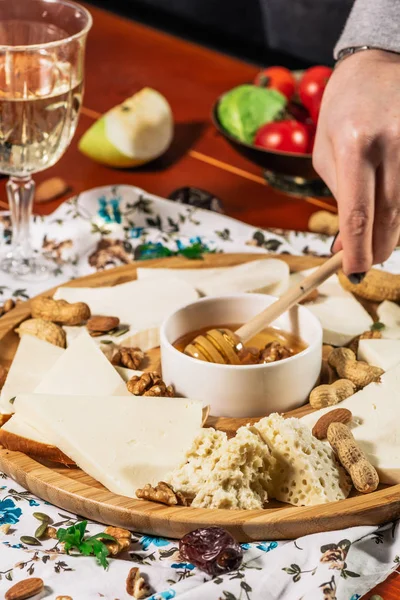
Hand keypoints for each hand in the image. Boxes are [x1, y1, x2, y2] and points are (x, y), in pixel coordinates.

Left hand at [313, 49, 399, 276]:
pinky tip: (392, 214)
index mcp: (354, 143)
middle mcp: (391, 142)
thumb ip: (337, 196)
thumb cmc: (344, 108)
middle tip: (368, 262)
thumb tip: (346, 242)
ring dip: (392, 232)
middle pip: (389, 216)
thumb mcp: (326, 150)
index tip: (354, 272)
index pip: (357, 212)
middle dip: (377, 248)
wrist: (380, 61)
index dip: (357, 250)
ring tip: (378, 240)